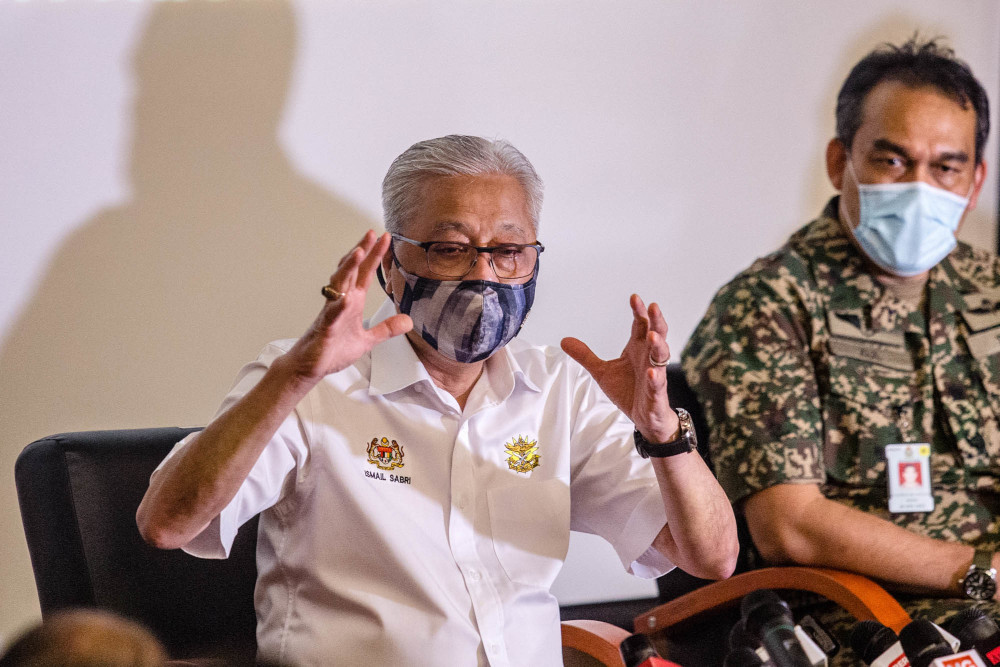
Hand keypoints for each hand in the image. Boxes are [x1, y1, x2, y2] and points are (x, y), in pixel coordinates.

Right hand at [285, 231, 411, 383]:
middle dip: (361, 251)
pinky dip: (338, 306)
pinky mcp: (325, 328)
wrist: (311, 366)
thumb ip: (386, 328)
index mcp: (352, 301)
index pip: (365, 273)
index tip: (384, 238)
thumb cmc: (333, 349)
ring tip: (358, 252)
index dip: (374, 256)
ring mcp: (331, 312)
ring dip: (348, 269)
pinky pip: (331, 314)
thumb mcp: (367, 339)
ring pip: (339, 285)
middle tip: (372, 234)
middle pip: (351, 271)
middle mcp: (341, 301)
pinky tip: (346, 297)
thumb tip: (407, 320)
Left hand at [560, 294, 677, 441]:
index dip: (638, 312)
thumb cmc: (628, 390)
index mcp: (637, 349)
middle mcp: (648, 358)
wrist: (644, 417)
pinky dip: (655, 378)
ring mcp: (654, 375)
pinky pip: (657, 384)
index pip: (640, 325)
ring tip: (652, 336)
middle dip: (655, 320)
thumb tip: (564, 340)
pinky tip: (651, 372)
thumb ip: (585, 355)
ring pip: (660, 357)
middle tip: (652, 306)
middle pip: (656, 334)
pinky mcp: (656, 394)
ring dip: (658, 345)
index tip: (634, 298)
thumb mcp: (602, 371)